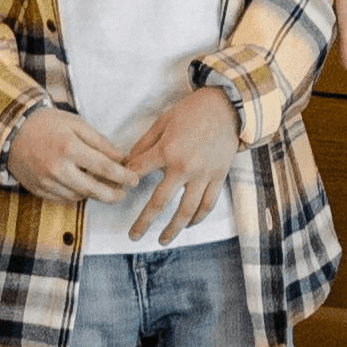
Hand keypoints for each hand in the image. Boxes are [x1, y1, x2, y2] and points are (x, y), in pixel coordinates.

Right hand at [6, 104, 132, 203]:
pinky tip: (84, 188)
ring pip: (79, 197)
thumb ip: (100, 142)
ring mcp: (46, 182)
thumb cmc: (47, 124)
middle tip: (124, 193)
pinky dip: (77, 196)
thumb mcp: (76, 124)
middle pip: (93, 190)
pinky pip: (64, 200)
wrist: (12, 131)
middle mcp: (57, 169)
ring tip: (106, 188)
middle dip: (113, 194)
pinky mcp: (38, 191)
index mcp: (69, 148)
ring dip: (95, 195)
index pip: (104, 168)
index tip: (134, 179)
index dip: (122, 176)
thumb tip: (121, 158)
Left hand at [112, 86, 238, 242]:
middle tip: (133, 236)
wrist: (227, 106)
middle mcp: (184, 167)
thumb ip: (145, 144)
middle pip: (160, 202)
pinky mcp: (218, 177)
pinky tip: (188, 225)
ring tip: (162, 240)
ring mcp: (203, 175)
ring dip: (173, 228)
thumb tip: (128, 162)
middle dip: (144, 222)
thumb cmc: (192, 111)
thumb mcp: (163, 121)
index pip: (139, 172)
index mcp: (167, 151)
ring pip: (187, 210)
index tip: (120, 189)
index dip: (126, 181)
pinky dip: (198, 217)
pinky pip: (208, 204)